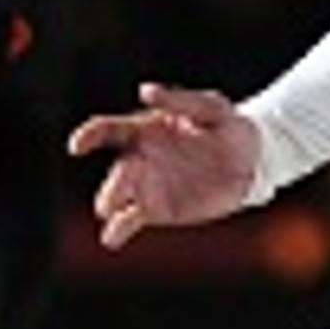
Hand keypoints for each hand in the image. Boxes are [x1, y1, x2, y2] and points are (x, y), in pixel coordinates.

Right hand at [68, 81, 260, 249]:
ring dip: (110, 205)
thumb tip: (146, 90)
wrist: (252, 161)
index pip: (109, 130)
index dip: (90, 135)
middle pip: (116, 171)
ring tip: (110, 213)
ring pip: (117, 198)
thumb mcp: (210, 107)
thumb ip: (179, 99)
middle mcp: (139, 158)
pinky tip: (111, 238)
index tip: (77, 145)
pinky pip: (131, 220)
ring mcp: (147, 186)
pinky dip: (118, 230)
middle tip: (112, 198)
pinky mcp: (158, 210)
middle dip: (111, 185)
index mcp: (145, 129)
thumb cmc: (228, 126)